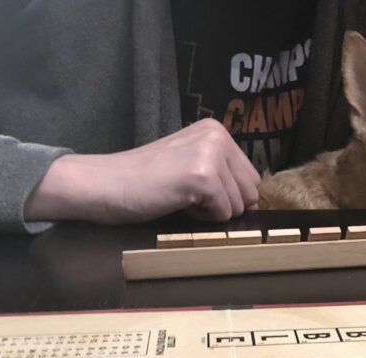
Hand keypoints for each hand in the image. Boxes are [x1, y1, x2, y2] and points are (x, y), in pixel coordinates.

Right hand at [25, 119, 260, 223]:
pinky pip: (224, 213)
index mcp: (217, 131)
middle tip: (187, 194)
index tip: (195, 189)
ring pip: (239, 205)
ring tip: (180, 196)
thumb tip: (256, 202)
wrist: (109, 184)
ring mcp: (211, 154)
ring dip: (211, 211)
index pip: (251, 177)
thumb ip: (224, 176)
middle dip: (224, 204)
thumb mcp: (191, 167)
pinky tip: (178, 202)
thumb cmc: (147, 182)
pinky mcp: (203, 177)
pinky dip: (202, 217)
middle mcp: (218, 136)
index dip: (228, 195)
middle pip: (250, 191)